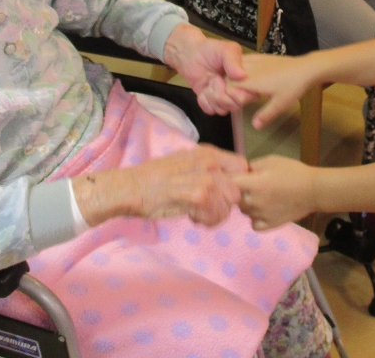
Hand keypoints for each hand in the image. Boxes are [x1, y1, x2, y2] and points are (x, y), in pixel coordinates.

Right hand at [122, 145, 248, 225]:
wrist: (131, 188)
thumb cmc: (156, 180)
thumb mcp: (185, 165)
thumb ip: (208, 170)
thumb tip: (229, 184)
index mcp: (208, 153)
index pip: (242, 168)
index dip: (235, 185)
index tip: (220, 196)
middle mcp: (209, 161)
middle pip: (237, 192)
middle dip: (224, 205)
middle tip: (204, 209)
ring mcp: (204, 176)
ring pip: (227, 205)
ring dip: (213, 216)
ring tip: (196, 213)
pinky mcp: (197, 194)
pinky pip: (215, 214)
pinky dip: (205, 221)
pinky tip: (191, 217)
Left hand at [164, 23, 257, 114]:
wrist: (190, 54)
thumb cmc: (212, 50)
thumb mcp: (226, 49)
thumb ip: (234, 60)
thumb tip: (242, 76)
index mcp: (246, 79)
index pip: (251, 95)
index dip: (240, 92)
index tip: (230, 81)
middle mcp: (237, 91)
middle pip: (237, 106)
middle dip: (223, 94)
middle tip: (216, 80)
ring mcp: (223, 98)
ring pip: (223, 110)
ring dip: (213, 97)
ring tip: (210, 82)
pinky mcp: (210, 103)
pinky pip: (210, 110)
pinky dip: (204, 101)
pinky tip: (203, 89)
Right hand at [232, 52, 319, 128]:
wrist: (306, 68)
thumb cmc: (294, 86)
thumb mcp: (281, 104)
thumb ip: (266, 115)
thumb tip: (255, 126)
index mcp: (251, 80)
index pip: (228, 85)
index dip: (227, 95)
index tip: (237, 103)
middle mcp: (250, 68)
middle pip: (228, 76)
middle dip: (229, 87)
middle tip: (241, 98)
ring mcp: (255, 60)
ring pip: (235, 67)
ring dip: (234, 77)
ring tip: (244, 88)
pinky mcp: (261, 57)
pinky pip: (244, 60)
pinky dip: (241, 68)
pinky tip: (249, 76)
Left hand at [234, 155, 315, 229]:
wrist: (313, 190)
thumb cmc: (293, 172)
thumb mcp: (271, 160)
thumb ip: (252, 166)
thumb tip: (242, 172)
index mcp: (253, 184)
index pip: (229, 183)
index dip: (229, 178)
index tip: (236, 175)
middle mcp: (253, 202)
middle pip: (235, 198)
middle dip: (240, 190)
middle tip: (252, 184)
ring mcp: (260, 215)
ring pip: (244, 211)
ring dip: (248, 204)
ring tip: (262, 196)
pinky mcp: (269, 225)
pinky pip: (253, 224)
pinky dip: (255, 218)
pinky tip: (263, 210)